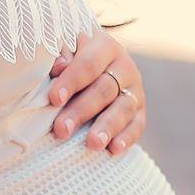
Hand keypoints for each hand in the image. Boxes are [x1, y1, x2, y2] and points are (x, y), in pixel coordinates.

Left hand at [47, 32, 145, 154]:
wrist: (94, 62)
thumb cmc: (72, 55)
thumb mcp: (65, 47)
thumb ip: (61, 53)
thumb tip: (59, 64)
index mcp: (105, 46)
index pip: (89, 63)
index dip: (72, 81)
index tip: (54, 99)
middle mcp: (125, 66)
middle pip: (104, 89)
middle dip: (82, 110)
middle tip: (62, 129)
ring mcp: (135, 89)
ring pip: (123, 108)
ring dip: (107, 127)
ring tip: (92, 143)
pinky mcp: (140, 110)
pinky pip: (138, 124)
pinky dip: (127, 137)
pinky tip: (114, 149)